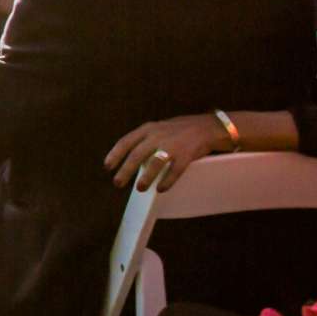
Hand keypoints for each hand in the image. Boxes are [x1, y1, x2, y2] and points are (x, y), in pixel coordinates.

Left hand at [106, 116, 227, 191]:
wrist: (209, 126)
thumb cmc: (180, 130)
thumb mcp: (159, 129)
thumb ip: (145, 141)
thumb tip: (131, 161)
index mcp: (148, 129)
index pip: (126, 141)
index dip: (115, 154)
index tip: (107, 167)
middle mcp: (158, 135)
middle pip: (137, 154)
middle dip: (126, 170)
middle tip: (117, 183)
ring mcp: (173, 145)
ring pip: (155, 163)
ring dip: (146, 177)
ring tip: (140, 188)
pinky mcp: (186, 155)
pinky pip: (174, 170)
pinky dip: (167, 180)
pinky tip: (161, 189)